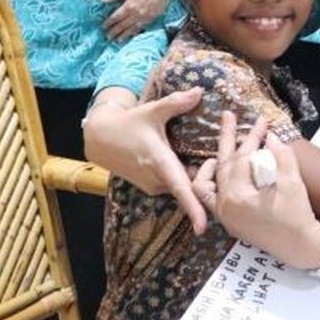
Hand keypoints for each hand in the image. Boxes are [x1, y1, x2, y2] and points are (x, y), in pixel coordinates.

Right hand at [82, 87, 211, 233]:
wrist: (100, 140)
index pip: (180, 190)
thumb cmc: (129, 124)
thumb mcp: (152, 111)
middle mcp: (157, 180)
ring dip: (195, 179)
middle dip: (206, 182)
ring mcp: (153, 186)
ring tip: (211, 164)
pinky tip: (193, 165)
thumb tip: (199, 92)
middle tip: (220, 166)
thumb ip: (176, 103)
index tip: (204, 227)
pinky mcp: (151, 188)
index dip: (193, 208)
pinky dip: (184, 178)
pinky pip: (174, 185)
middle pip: (189, 188)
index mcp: (160, 163)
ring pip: (182, 186)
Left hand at [102, 0, 171, 41]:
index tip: (103, 26)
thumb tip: (102, 0)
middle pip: (123, 25)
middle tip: (107, 37)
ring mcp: (146, 17)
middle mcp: (137, 14)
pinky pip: (142, 27)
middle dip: (114, 31)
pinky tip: (132, 34)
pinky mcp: (153, 17)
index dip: (109, 22)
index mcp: (129, 5)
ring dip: (124, 35)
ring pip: (133, 29)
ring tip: (118, 40)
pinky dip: (136, 32)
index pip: (116, 17)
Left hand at [206, 111, 319, 270]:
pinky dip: (213, 182)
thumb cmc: (298, 217)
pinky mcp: (231, 221)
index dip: (252, 138)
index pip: (241, 159)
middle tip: (228, 115)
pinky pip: (211, 198)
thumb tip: (271, 137)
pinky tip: (220, 169)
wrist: (301, 248)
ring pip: (210, 182)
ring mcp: (225, 216)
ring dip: (216, 160)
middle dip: (228, 139)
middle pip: (223, 165)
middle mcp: (225, 206)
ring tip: (221, 143)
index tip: (263, 123)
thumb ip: (282, 158)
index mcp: (237, 197)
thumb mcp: (293, 185)